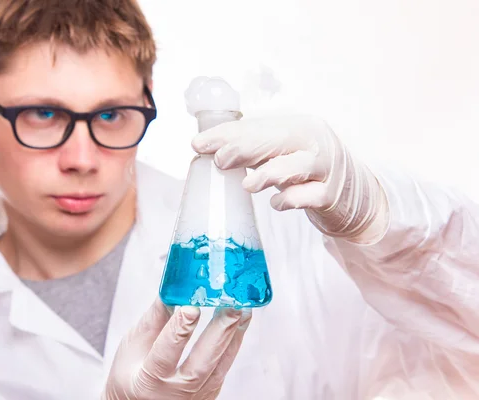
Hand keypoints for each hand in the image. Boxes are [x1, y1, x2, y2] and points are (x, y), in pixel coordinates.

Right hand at [102, 299, 251, 399]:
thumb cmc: (130, 375)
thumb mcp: (132, 346)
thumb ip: (154, 319)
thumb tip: (172, 291)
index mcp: (149, 379)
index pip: (166, 352)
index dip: (180, 328)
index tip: (191, 306)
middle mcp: (176, 392)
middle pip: (202, 362)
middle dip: (220, 331)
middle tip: (232, 304)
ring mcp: (196, 396)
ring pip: (220, 366)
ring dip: (233, 335)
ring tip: (242, 308)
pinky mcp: (209, 393)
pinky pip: (224, 368)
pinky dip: (233, 344)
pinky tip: (239, 323)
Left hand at [191, 114, 388, 243]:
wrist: (355, 195)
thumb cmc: (307, 170)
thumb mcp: (282, 153)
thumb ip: (252, 149)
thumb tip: (206, 148)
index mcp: (297, 126)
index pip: (258, 126)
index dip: (227, 134)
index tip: (199, 144)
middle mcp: (313, 142)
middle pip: (278, 139)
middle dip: (245, 147)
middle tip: (219, 158)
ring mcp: (325, 168)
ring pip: (298, 165)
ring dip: (271, 173)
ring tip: (248, 184)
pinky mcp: (331, 195)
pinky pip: (311, 196)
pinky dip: (293, 199)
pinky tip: (277, 204)